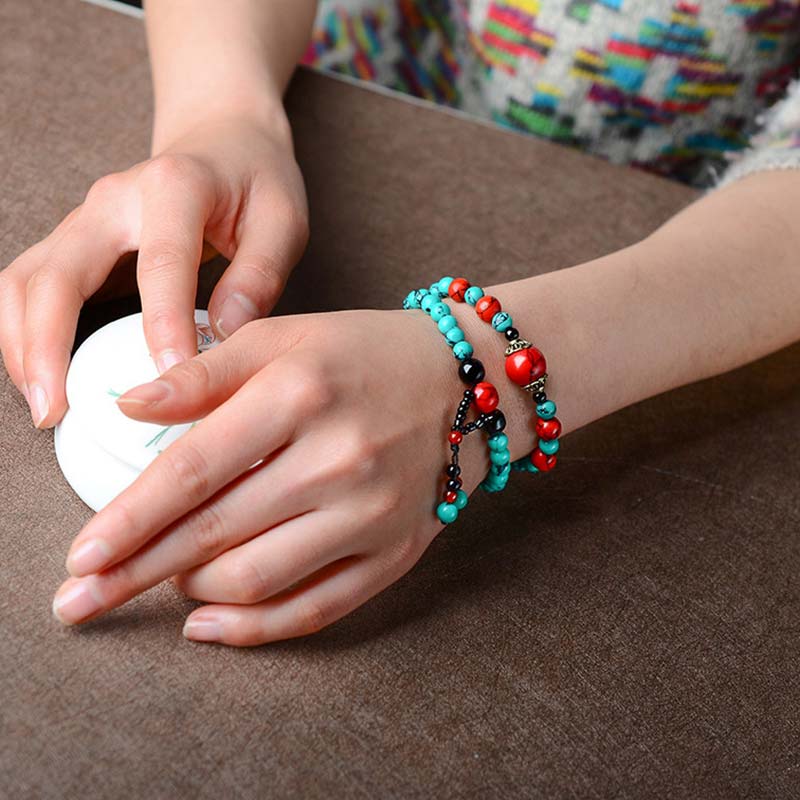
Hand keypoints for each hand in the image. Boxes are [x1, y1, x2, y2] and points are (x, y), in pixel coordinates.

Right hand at [0, 108, 308, 427]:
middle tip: (57, 410)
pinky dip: (29, 335)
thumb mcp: (283, 219)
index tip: (169, 380)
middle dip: (46, 345)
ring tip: (46, 407)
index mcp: (175, 186)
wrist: (223, 139)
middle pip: (56, 272)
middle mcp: (114, 200)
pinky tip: (48, 378)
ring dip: (23, 345)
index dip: (162, 326)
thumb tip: (226, 332)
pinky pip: (33, 289)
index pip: (161, 264)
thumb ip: (260, 274)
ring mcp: (86, 220)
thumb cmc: (257, 181)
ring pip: (27, 281)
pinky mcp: (76, 243)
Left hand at [51, 310, 496, 645]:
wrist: (465, 384)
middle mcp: (338, 460)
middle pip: (215, 534)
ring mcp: (371, 514)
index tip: (81, 555)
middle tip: (79, 600)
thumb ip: (204, 371)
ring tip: (162, 577)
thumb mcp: (285, 338)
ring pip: (257, 579)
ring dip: (191, 589)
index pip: (194, 470)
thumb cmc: (364, 354)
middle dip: (135, 572)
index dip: (129, 518)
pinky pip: (316, 609)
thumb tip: (128, 406)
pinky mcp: (395, 552)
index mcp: (300, 395)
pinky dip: (254, 628)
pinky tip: (207, 625)